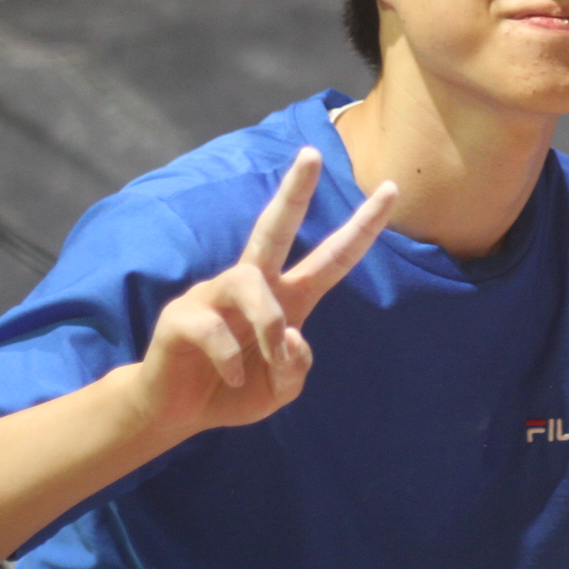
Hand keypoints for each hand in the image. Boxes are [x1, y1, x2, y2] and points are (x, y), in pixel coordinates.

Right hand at [137, 147, 395, 435]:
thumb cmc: (234, 389)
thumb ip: (296, 367)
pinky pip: (215, 328)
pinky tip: (232, 376)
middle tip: (312, 154)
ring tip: (271, 355)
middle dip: (294, 190)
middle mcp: (252, 285)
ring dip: (268, 323)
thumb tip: (291, 336)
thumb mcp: (280, 389)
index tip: (391, 188)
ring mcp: (213, 296)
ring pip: (249, 282)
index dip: (362, 226)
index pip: (332, 257)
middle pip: (274, 227)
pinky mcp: (181, 316)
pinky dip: (232, 359)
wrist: (177, 414)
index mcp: (287, 297)